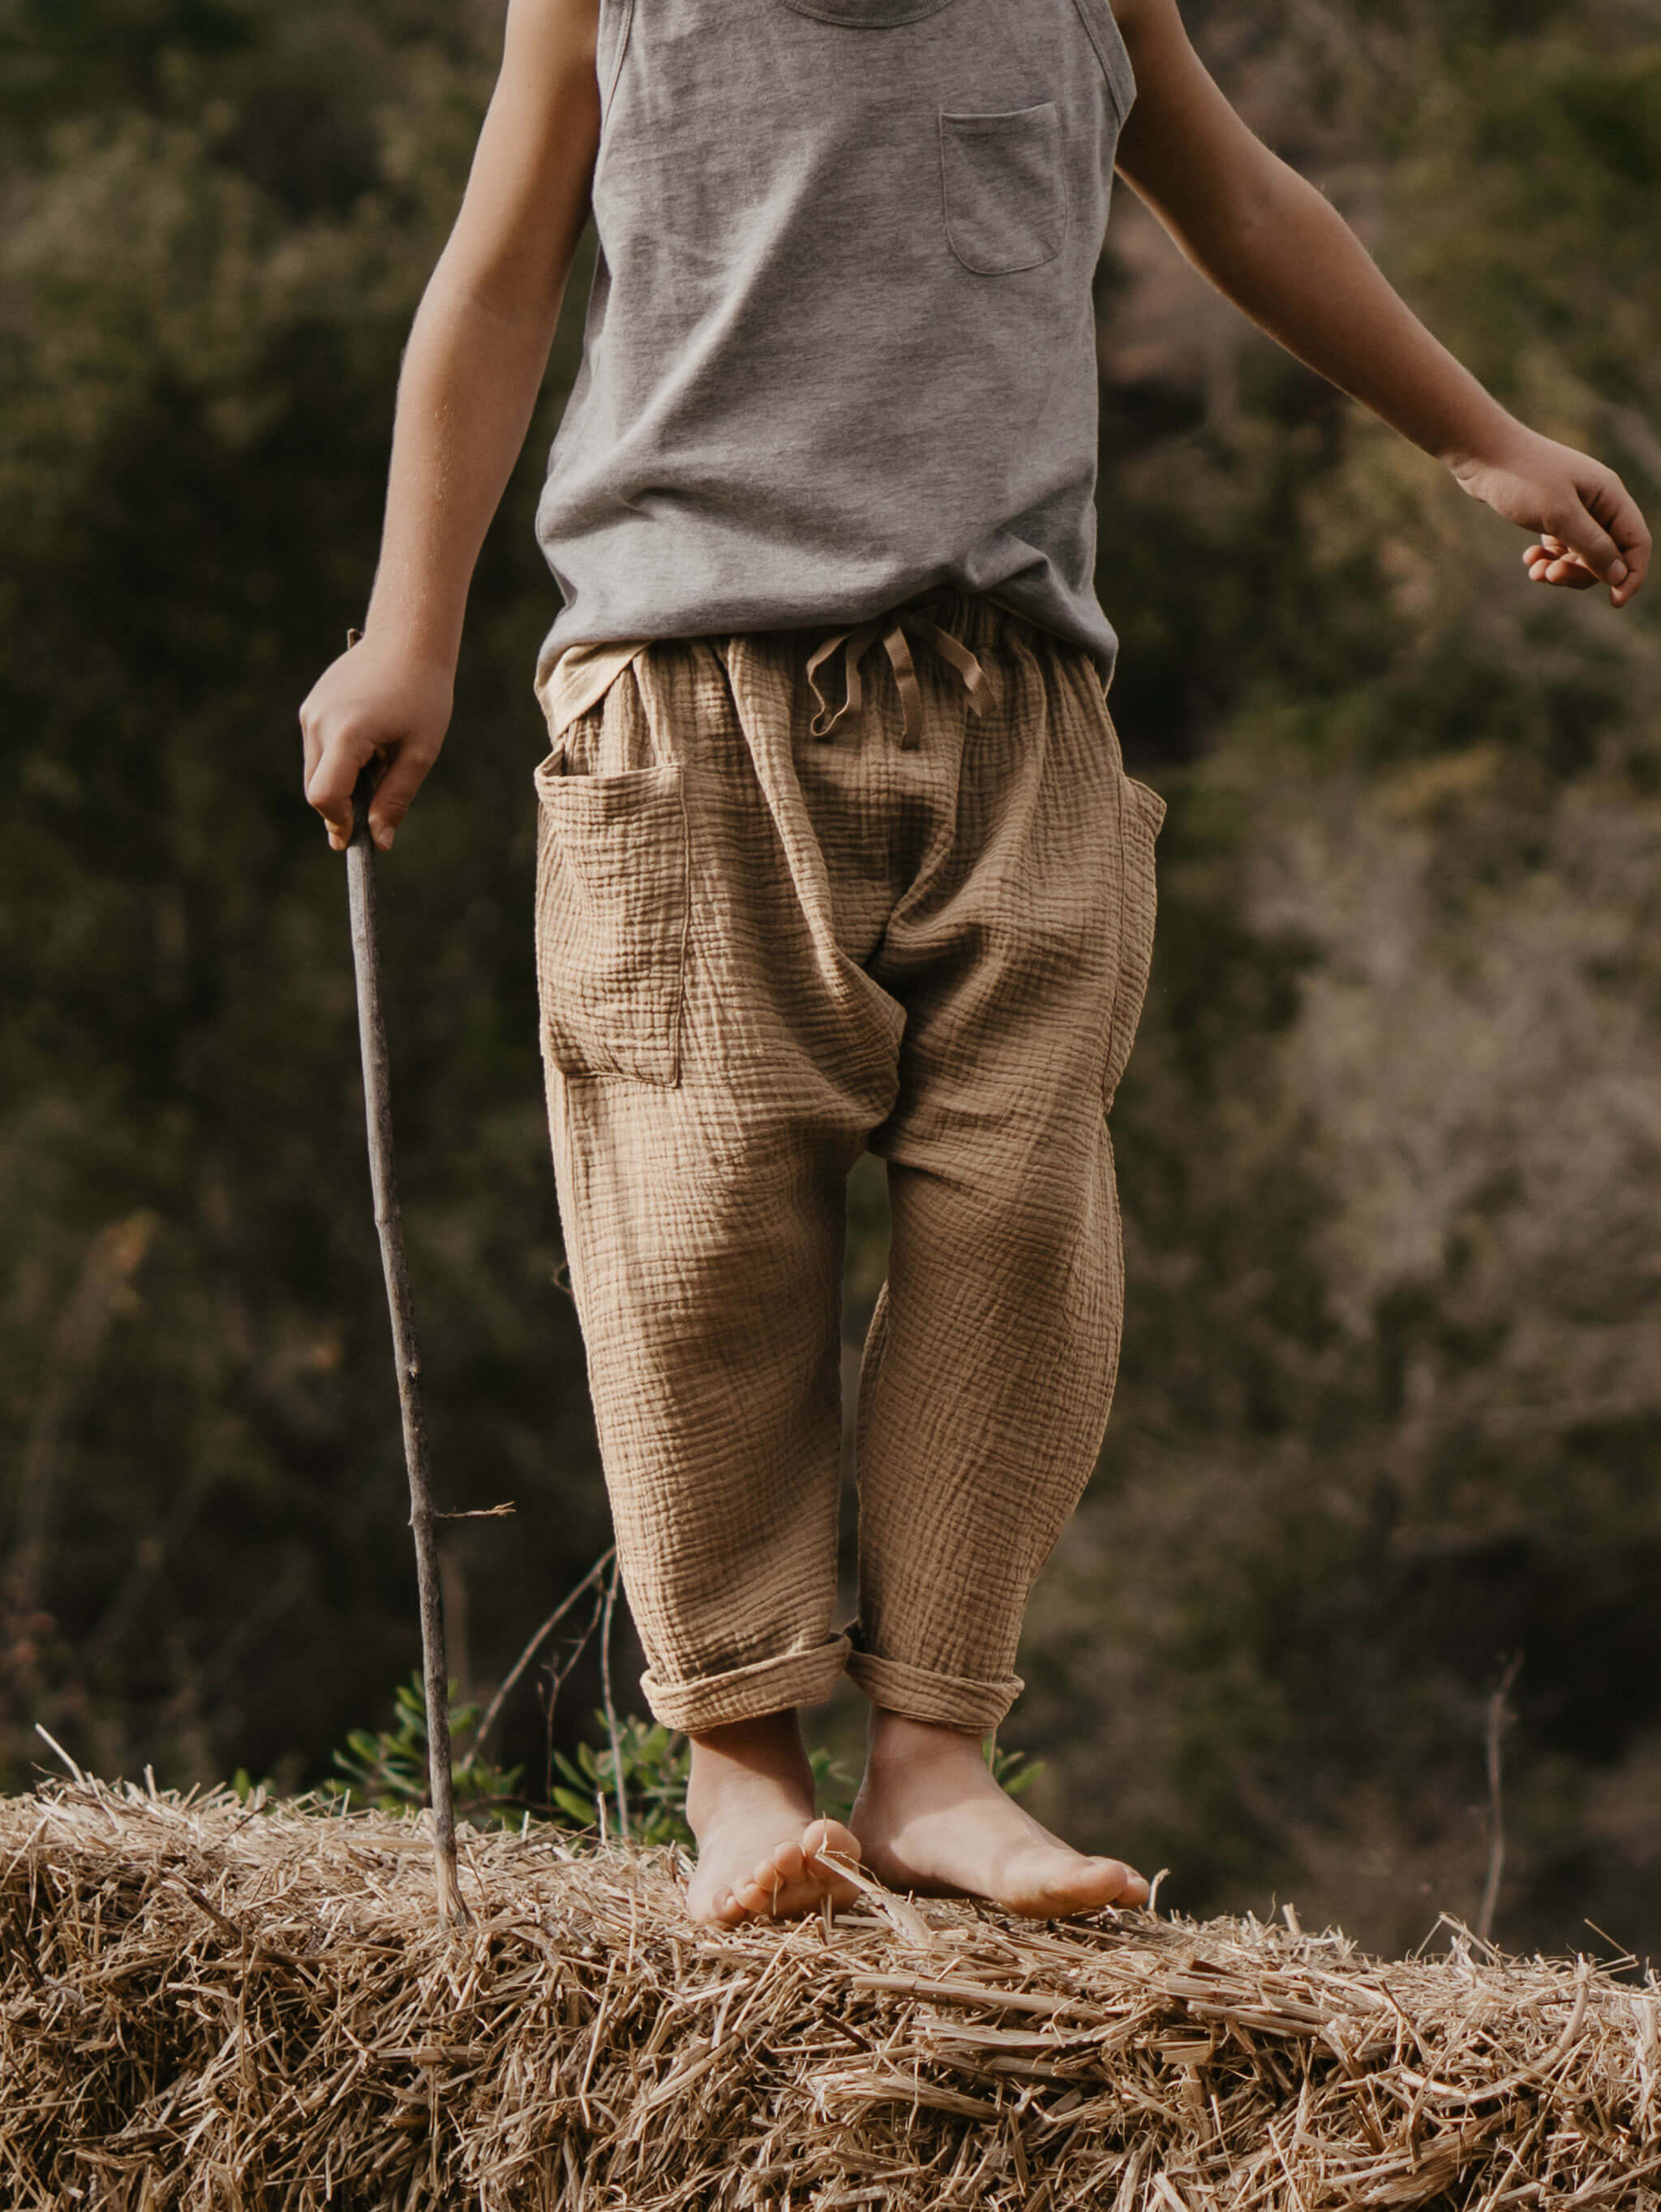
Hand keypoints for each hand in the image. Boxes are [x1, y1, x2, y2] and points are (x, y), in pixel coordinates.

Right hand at [299, 635, 454, 852]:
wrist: (408, 639)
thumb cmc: (423, 694)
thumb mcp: (419, 752)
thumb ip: (396, 798)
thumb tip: (380, 841)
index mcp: (346, 733)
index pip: (324, 795)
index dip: (339, 822)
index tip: (356, 837)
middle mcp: (319, 721)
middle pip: (316, 788)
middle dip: (341, 808)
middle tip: (376, 811)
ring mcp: (311, 711)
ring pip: (316, 771)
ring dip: (342, 784)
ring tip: (383, 764)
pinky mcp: (312, 706)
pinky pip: (319, 750)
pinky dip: (340, 762)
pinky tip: (373, 746)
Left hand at [1447, 427, 1649, 609]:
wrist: (1481, 453)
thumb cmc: (1522, 478)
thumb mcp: (1560, 516)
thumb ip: (1592, 546)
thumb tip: (1619, 576)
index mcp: (1609, 496)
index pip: (1636, 542)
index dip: (1631, 574)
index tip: (1615, 602)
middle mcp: (1597, 502)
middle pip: (1607, 554)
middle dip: (1582, 574)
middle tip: (1550, 578)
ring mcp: (1574, 508)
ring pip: (1580, 555)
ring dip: (1560, 570)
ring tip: (1534, 571)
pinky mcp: (1550, 513)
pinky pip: (1559, 548)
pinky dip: (1546, 559)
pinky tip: (1528, 559)